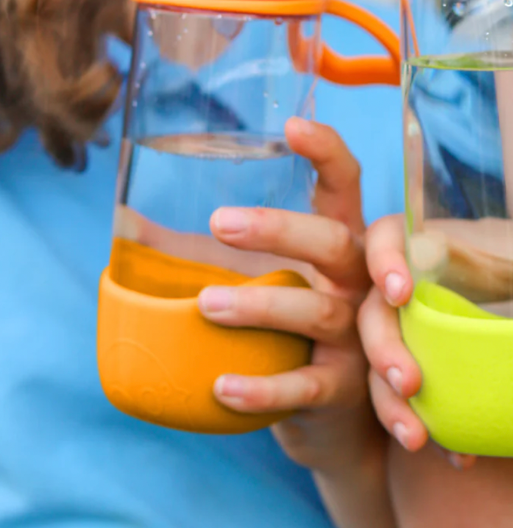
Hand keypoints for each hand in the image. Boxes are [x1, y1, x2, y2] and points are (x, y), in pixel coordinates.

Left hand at [196, 117, 381, 472]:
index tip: (291, 126)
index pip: (346, 183)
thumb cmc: (296, 326)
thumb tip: (128, 221)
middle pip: (336, 242)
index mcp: (343, 240)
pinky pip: (306, 386)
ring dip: (262, 305)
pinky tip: (219, 386)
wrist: (342, 412)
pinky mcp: (343, 388)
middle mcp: (359, 280)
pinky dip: (263, 388)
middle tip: (219, 222)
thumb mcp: (280, 278)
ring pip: (320, 311)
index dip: (327, 151)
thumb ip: (225, 250)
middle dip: (282, 229)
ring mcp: (357, 334)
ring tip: (205, 304)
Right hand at [357, 212, 512, 463]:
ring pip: (396, 357)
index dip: (385, 256)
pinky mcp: (458, 360)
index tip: (402, 289)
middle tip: (412, 382)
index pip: (393, 233)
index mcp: (454, 234)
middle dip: (383, 344)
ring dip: (393, 401)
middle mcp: (438, 278)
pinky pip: (433, 393)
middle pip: (380, 307)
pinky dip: (439, 425)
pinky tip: (459, 455)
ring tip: (420, 436)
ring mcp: (442, 321)